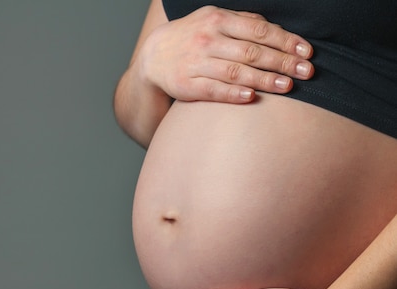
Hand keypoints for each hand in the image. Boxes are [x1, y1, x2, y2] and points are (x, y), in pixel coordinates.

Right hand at [136, 6, 313, 102]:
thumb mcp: (214, 20)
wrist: (153, 56)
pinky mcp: (186, 85)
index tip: (306, 53)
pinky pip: (213, 90)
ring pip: (235, 72)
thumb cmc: (192, 37)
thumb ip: (244, 23)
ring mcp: (196, 63)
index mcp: (217, 19)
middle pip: (251, 52)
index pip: (259, 30)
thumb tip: (277, 30)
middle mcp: (207, 40)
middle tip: (306, 73)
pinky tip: (251, 97)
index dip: (285, 41)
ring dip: (264, 80)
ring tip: (287, 87)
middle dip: (282, 62)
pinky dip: (233, 94)